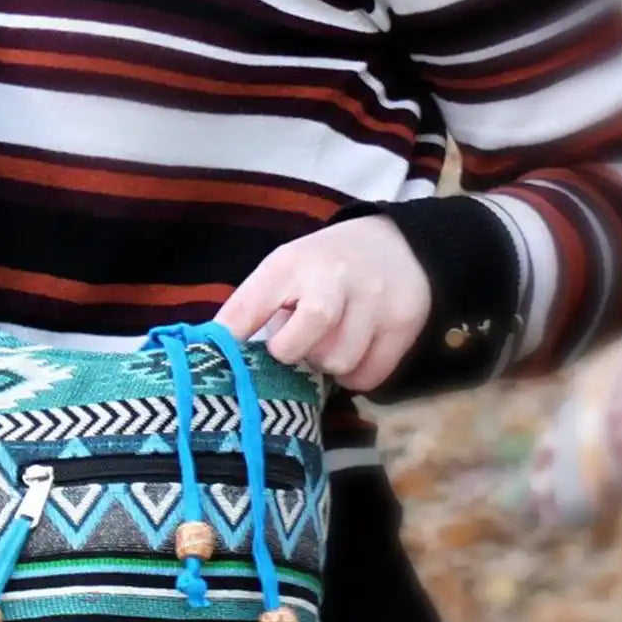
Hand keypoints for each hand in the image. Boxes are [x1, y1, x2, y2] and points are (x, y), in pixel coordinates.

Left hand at [216, 215, 431, 390]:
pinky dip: (355, 375)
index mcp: (291, 263)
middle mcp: (333, 277)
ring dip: (327, 364)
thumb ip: (252, 308)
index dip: (232, 337)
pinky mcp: (403, 323)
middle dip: (292, 352)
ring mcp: (373, 300)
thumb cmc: (324, 269)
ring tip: (330, 342)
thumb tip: (218, 353)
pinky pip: (369, 376)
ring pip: (337, 363)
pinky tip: (355, 352)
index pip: (251, 305)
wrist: (397, 245)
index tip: (222, 355)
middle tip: (296, 345)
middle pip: (301, 341)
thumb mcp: (285, 271)